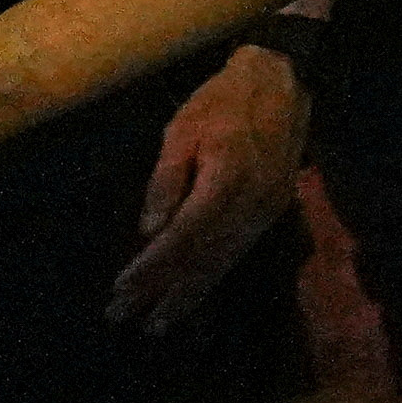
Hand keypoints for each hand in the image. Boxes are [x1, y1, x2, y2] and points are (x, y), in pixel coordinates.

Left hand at [111, 48, 305, 332]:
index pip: (184, 235)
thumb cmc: (220, 101)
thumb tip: (148, 231)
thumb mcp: (180, 131)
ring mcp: (268, 208)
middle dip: (164, 290)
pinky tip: (192, 290)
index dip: (152, 265)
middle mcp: (253, 201)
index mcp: (228, 177)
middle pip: (204, 257)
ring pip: (224, 260)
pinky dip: (211, 274)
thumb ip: (165, 181)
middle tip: (128, 318)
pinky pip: (237, 249)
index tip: (121, 288)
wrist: (280, 81)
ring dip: (189, 292)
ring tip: (159, 321)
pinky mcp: (274, 208)